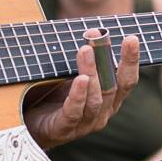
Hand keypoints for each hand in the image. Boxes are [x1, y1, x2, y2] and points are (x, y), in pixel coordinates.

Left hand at [23, 32, 140, 149]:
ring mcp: (85, 124)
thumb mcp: (72, 72)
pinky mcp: (64, 130)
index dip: (131, 60)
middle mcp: (102, 113)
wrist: (29, 124)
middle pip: (113, 87)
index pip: (127, 80)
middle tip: (101, 37)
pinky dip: (78, 96)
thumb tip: (94, 30)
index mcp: (109, 100)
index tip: (131, 38)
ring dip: (91, 72)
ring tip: (85, 50)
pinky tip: (80, 80)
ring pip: (95, 99)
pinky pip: (74, 112)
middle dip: (107, 60)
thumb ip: (86, 56)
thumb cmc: (54, 96)